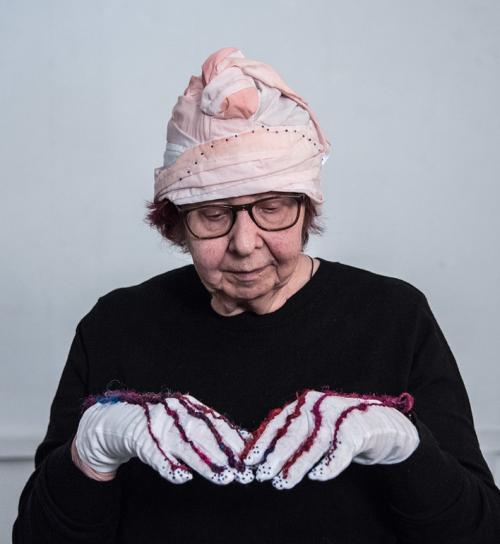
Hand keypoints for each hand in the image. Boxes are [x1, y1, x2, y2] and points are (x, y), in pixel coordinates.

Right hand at [74, 390, 253, 485]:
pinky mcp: (142, 441)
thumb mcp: (185, 419)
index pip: (217, 423)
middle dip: (226, 453)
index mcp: (190, 406)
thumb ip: (209, 429)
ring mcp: (159, 426)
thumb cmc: (159, 423)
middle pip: (206, 435)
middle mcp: (177, 413)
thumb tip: (244, 439)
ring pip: (186, 447)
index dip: (235, 439)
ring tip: (224, 477)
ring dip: (206, 463)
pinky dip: (171, 467)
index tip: (252, 455)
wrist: (118, 420)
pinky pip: (158, 456)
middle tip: (244, 471)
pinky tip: (184, 477)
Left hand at [242, 389, 418, 489]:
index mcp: (304, 403)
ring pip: (314, 443)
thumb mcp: (314, 427)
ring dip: (297, 465)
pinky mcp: (358, 429)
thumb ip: (293, 437)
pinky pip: (341, 449)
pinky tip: (317, 476)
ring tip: (282, 482)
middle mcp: (319, 405)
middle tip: (262, 474)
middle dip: (276, 455)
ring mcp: (338, 415)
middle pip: (293, 432)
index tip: (248, 460)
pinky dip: (328, 464)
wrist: (382, 424)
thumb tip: (262, 457)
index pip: (278, 422)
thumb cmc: (341, 428)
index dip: (263, 441)